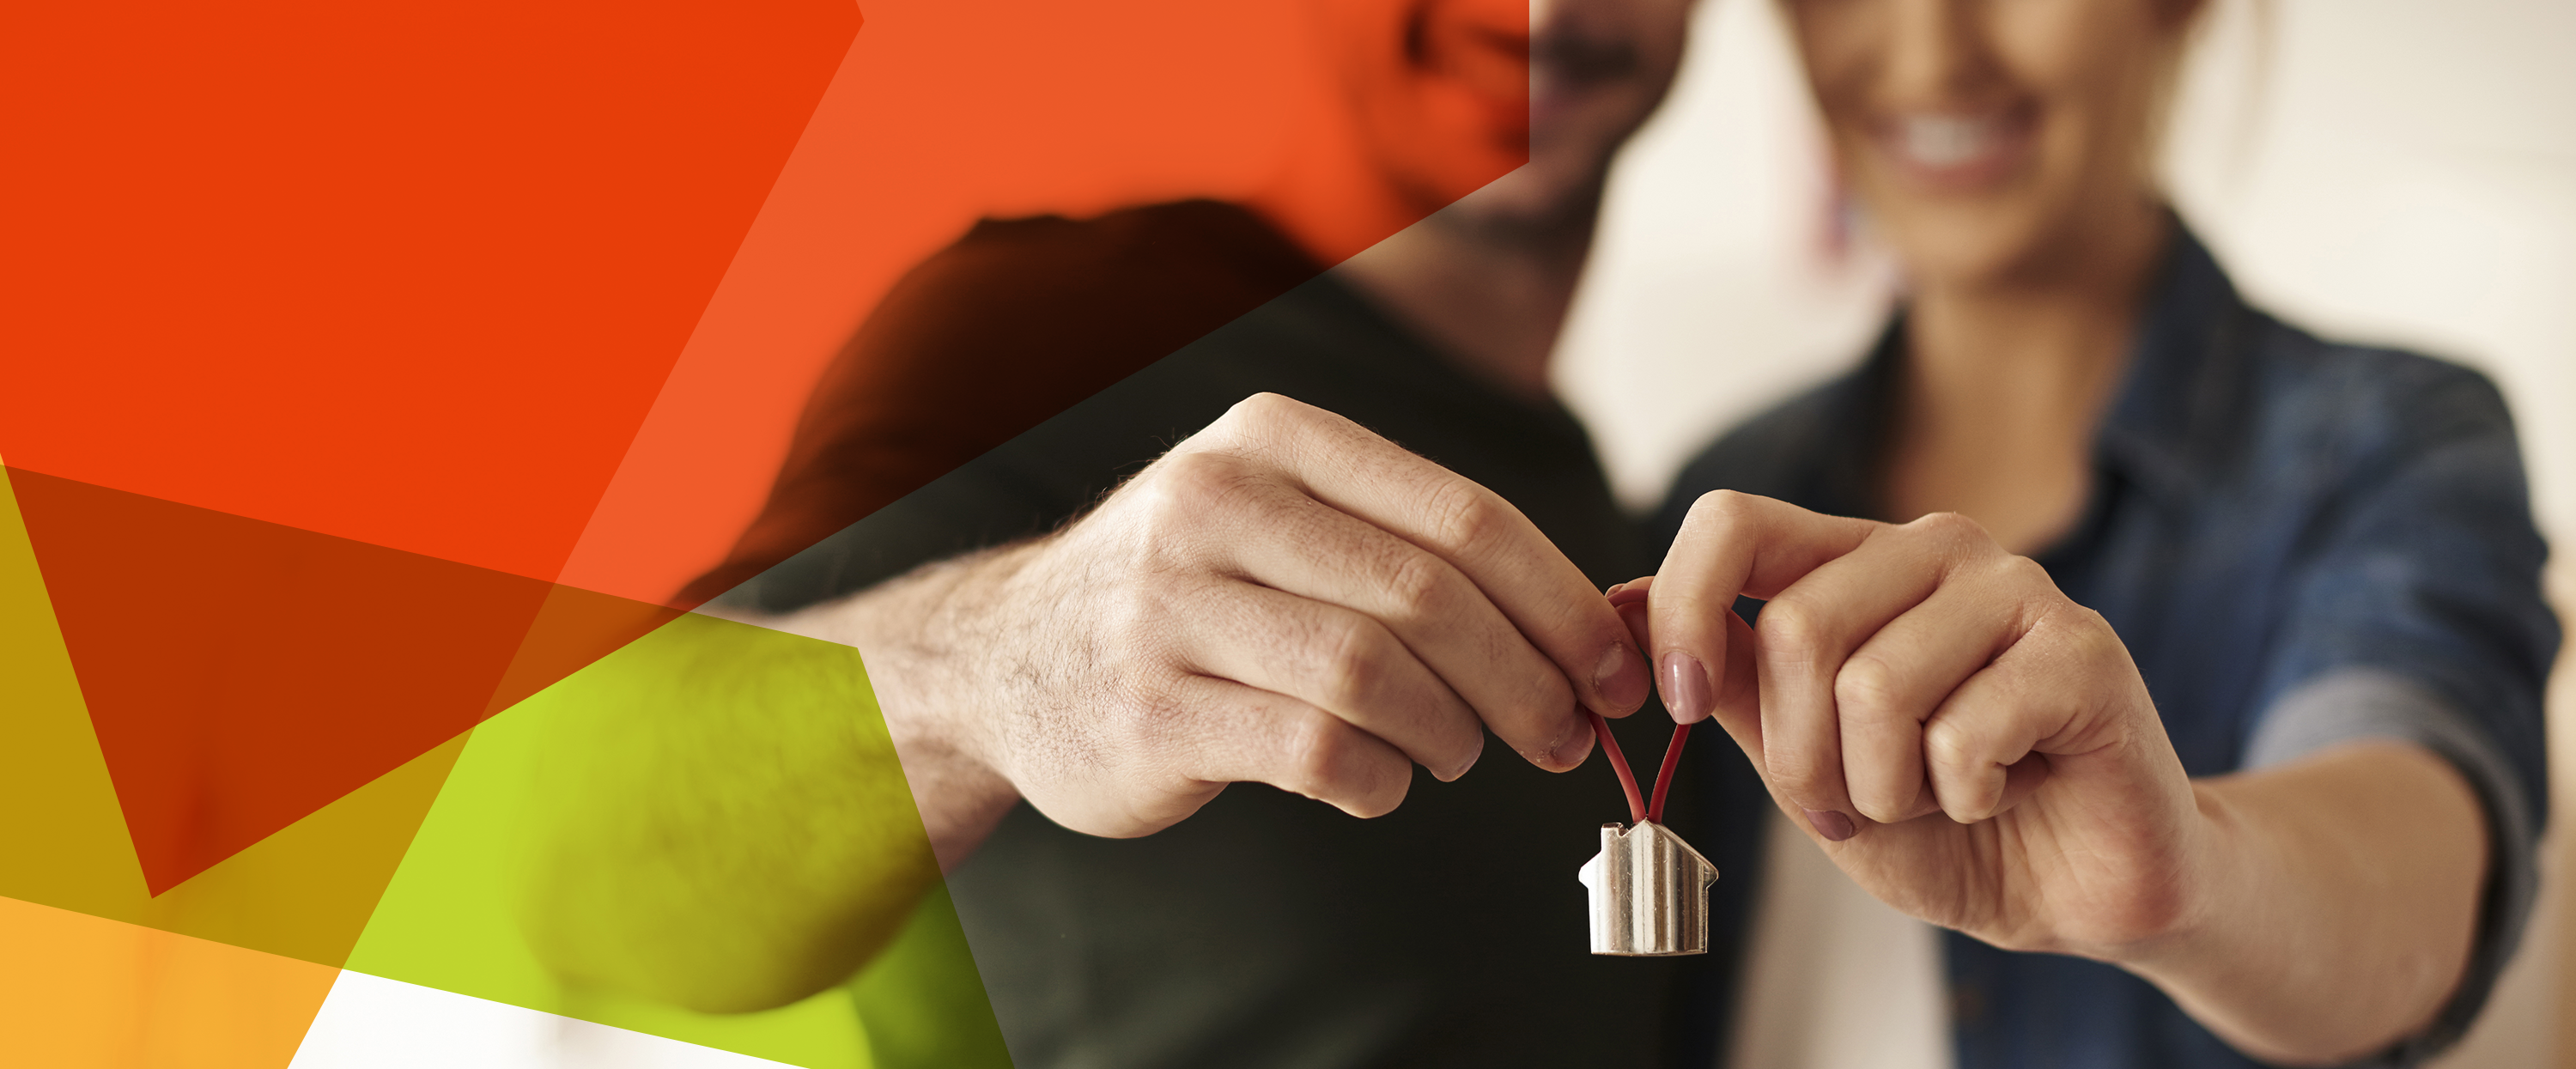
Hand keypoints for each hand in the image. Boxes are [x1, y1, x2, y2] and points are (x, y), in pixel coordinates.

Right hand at [838, 393, 1651, 845]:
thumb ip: (1409, 546)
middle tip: (1567, 735)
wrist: (1005, 654)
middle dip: (1528, 680)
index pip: (1465, 517)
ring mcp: (1170, 605)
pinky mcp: (1148, 708)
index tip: (1616, 666)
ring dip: (1453, 734)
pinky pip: (1312, 751)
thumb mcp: (1281, 517)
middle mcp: (1215, 502)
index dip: (1562, 602)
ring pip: (1375, 675)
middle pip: (1430, 599)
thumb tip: (1594, 623)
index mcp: (1274, 438)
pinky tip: (1381, 782)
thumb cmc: (1191, 590)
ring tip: (1462, 754)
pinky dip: (1377, 780)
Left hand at [1640, 491, 2201, 957]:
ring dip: (1888, 789)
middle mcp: (1934, 551)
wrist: (2078, 891)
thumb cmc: (1943, 825)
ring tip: (1944, 795)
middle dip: (1804, 762)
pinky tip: (2007, 790)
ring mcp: (2015, 589)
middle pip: (1797, 628)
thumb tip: (1625, 609)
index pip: (1733, 522)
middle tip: (1859, 809)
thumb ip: (1734, 688)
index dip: (1683, 606)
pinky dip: (1965, 797)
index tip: (1671, 701)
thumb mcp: (1807, 766)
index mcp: (1855, 564)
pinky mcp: (2083, 649)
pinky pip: (1963, 733)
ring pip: (1875, 688)